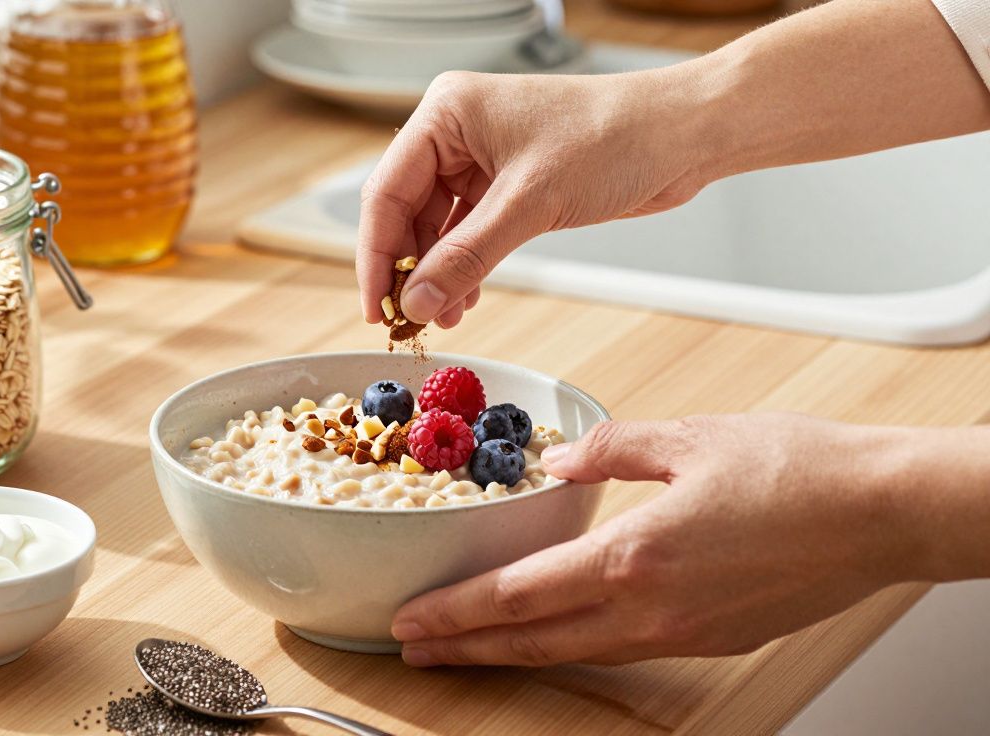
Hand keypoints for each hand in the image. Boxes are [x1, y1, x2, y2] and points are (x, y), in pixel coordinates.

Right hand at [357, 68, 708, 327]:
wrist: (682, 135)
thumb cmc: (615, 136)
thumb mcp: (531, 203)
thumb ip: (467, 256)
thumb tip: (417, 300)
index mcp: (447, 112)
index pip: (387, 191)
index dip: (376, 255)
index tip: (377, 307)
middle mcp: (457, 132)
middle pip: (405, 212)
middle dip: (408, 270)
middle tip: (407, 321)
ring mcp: (481, 158)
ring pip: (436, 228)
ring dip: (437, 275)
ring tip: (442, 318)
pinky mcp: (508, 184)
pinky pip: (468, 233)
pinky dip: (464, 268)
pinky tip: (465, 299)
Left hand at [390, 413, 929, 666]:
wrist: (882, 513)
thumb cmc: (797, 470)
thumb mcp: (687, 438)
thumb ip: (610, 450)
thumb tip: (560, 461)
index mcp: (633, 557)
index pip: (517, 596)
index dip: (456, 613)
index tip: (411, 619)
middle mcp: (650, 610)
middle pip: (533, 641)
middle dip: (466, 648)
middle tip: (414, 647)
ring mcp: (682, 634)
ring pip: (575, 652)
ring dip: (514, 653)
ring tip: (470, 649)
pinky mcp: (711, 640)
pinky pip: (622, 649)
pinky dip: (574, 645)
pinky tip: (558, 633)